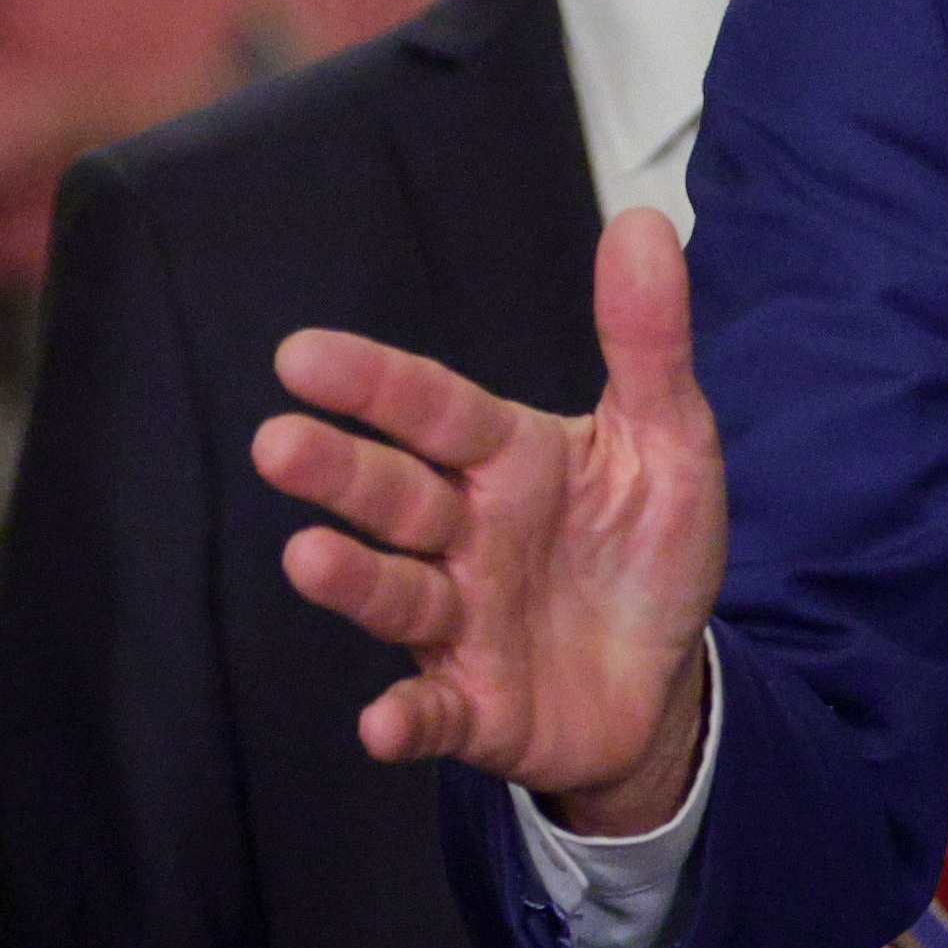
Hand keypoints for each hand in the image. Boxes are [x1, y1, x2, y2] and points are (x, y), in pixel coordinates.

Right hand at [260, 206, 725, 828]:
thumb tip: (642, 222)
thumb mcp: (670, 441)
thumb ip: (648, 341)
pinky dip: (405, 720)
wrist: (665, 680)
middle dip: (339, 472)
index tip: (302, 356)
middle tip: (278, 443)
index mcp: (509, 460)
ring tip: (308, 556)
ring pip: (396, 595)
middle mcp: (467, 535)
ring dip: (351, 579)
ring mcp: (461, 622)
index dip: (376, 385)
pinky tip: (381, 724)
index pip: (436, 412)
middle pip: (396, 497)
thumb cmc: (647, 548)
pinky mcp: (473, 706)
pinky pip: (431, 712)